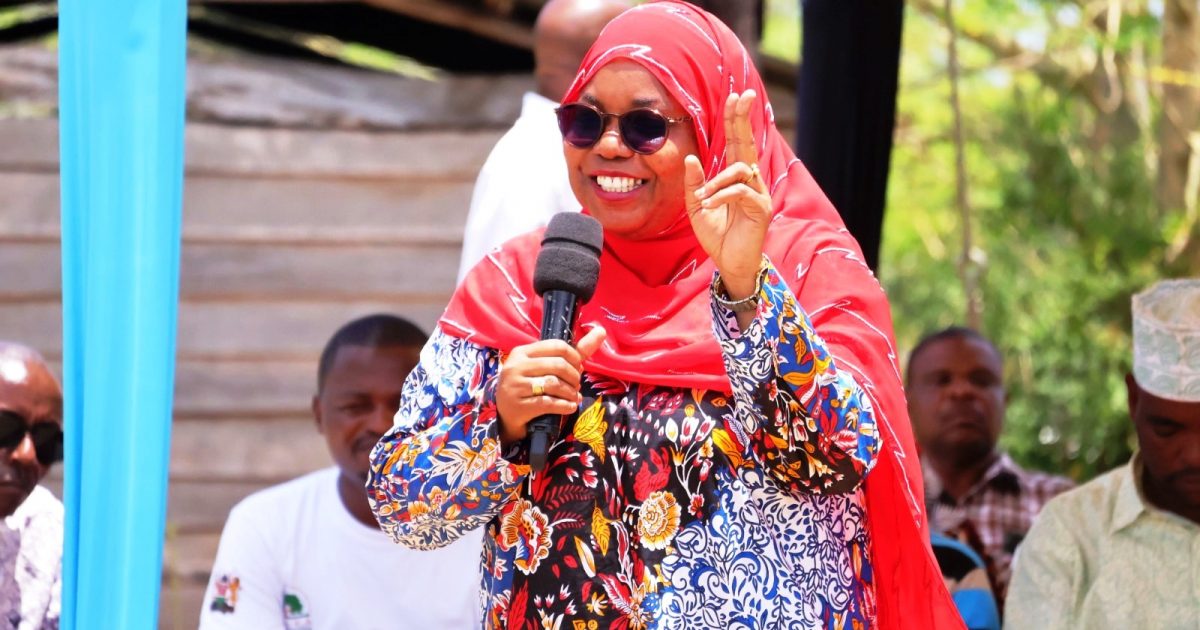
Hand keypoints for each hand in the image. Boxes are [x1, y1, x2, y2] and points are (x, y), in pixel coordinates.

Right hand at [495, 326, 606, 445]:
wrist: (506, 415)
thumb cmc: (530, 386)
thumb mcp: (545, 367)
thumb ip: (575, 351)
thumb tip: (601, 331)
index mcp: (522, 352)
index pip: (557, 346)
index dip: (574, 358)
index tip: (577, 368)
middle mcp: (516, 366)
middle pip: (558, 365)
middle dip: (574, 377)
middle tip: (576, 386)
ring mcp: (515, 386)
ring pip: (554, 384)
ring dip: (571, 392)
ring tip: (574, 397)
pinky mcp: (519, 406)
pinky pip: (549, 403)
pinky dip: (565, 406)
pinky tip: (570, 406)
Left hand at [683, 90, 771, 299]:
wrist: (729, 263)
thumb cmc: (716, 235)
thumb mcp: (697, 207)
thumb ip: (694, 183)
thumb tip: (691, 158)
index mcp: (736, 177)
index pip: (737, 143)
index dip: (736, 120)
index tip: (735, 96)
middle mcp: (750, 181)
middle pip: (746, 143)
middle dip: (742, 118)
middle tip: (742, 95)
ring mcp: (758, 193)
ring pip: (738, 170)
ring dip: (716, 182)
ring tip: (703, 199)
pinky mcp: (761, 208)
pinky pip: (740, 191)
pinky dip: (721, 195)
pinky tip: (710, 204)